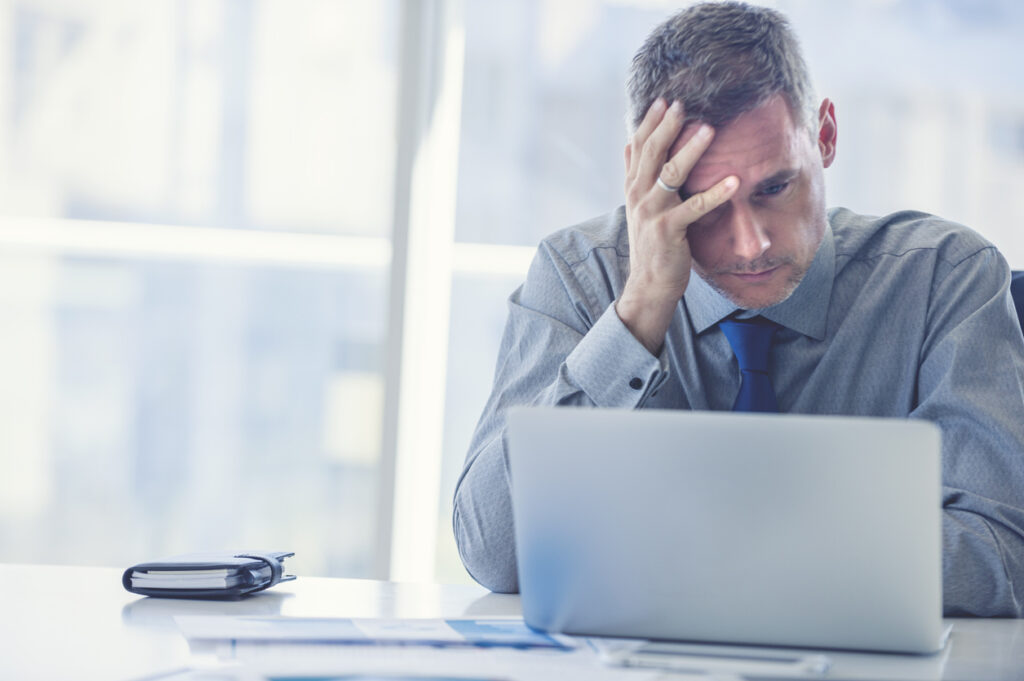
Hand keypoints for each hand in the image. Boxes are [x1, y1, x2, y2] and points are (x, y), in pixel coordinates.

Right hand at [616, 99, 737, 353]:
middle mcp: (639, 196)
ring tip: (709, 129)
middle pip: (652, 154)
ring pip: (670, 174)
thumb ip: (635, 174)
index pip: (638, 147)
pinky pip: (694, 208)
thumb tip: (627, 142)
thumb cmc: (652, 244)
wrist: (648, 284)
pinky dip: (715, 194)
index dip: (649, 122)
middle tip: (683, 104)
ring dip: (690, 150)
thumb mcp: (639, 205)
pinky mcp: (669, 231)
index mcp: (633, 187)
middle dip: (667, 127)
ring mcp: (652, 213)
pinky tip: (734, 181)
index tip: (663, 99)